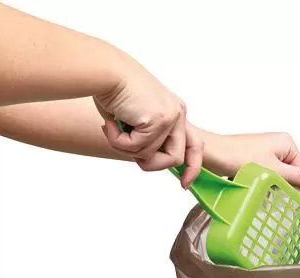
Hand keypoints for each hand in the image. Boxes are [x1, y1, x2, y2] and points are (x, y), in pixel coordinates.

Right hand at [94, 53, 202, 187]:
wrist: (106, 71)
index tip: (185, 184)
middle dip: (152, 165)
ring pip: (150, 156)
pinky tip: (111, 123)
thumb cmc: (114, 91)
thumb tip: (145, 158)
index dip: (192, 167)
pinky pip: (137, 148)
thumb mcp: (136, 119)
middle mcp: (177, 113)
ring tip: (113, 128)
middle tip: (131, 154)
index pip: (194, 144)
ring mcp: (170, 117)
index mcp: (174, 112)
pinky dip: (118, 141)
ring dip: (125, 148)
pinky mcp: (159, 120)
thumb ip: (146, 138)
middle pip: (176, 158)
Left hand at [202, 131, 299, 186]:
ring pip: (273, 175)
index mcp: (286, 142)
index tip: (286, 194)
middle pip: (287, 173)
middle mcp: (276, 145)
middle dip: (278, 184)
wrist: (211, 154)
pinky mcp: (251, 159)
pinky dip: (256, 181)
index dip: (294, 183)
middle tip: (268, 191)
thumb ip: (294, 176)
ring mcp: (263, 152)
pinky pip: (261, 174)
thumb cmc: (236, 155)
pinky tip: (249, 184)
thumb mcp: (271, 168)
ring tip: (256, 186)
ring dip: (266, 184)